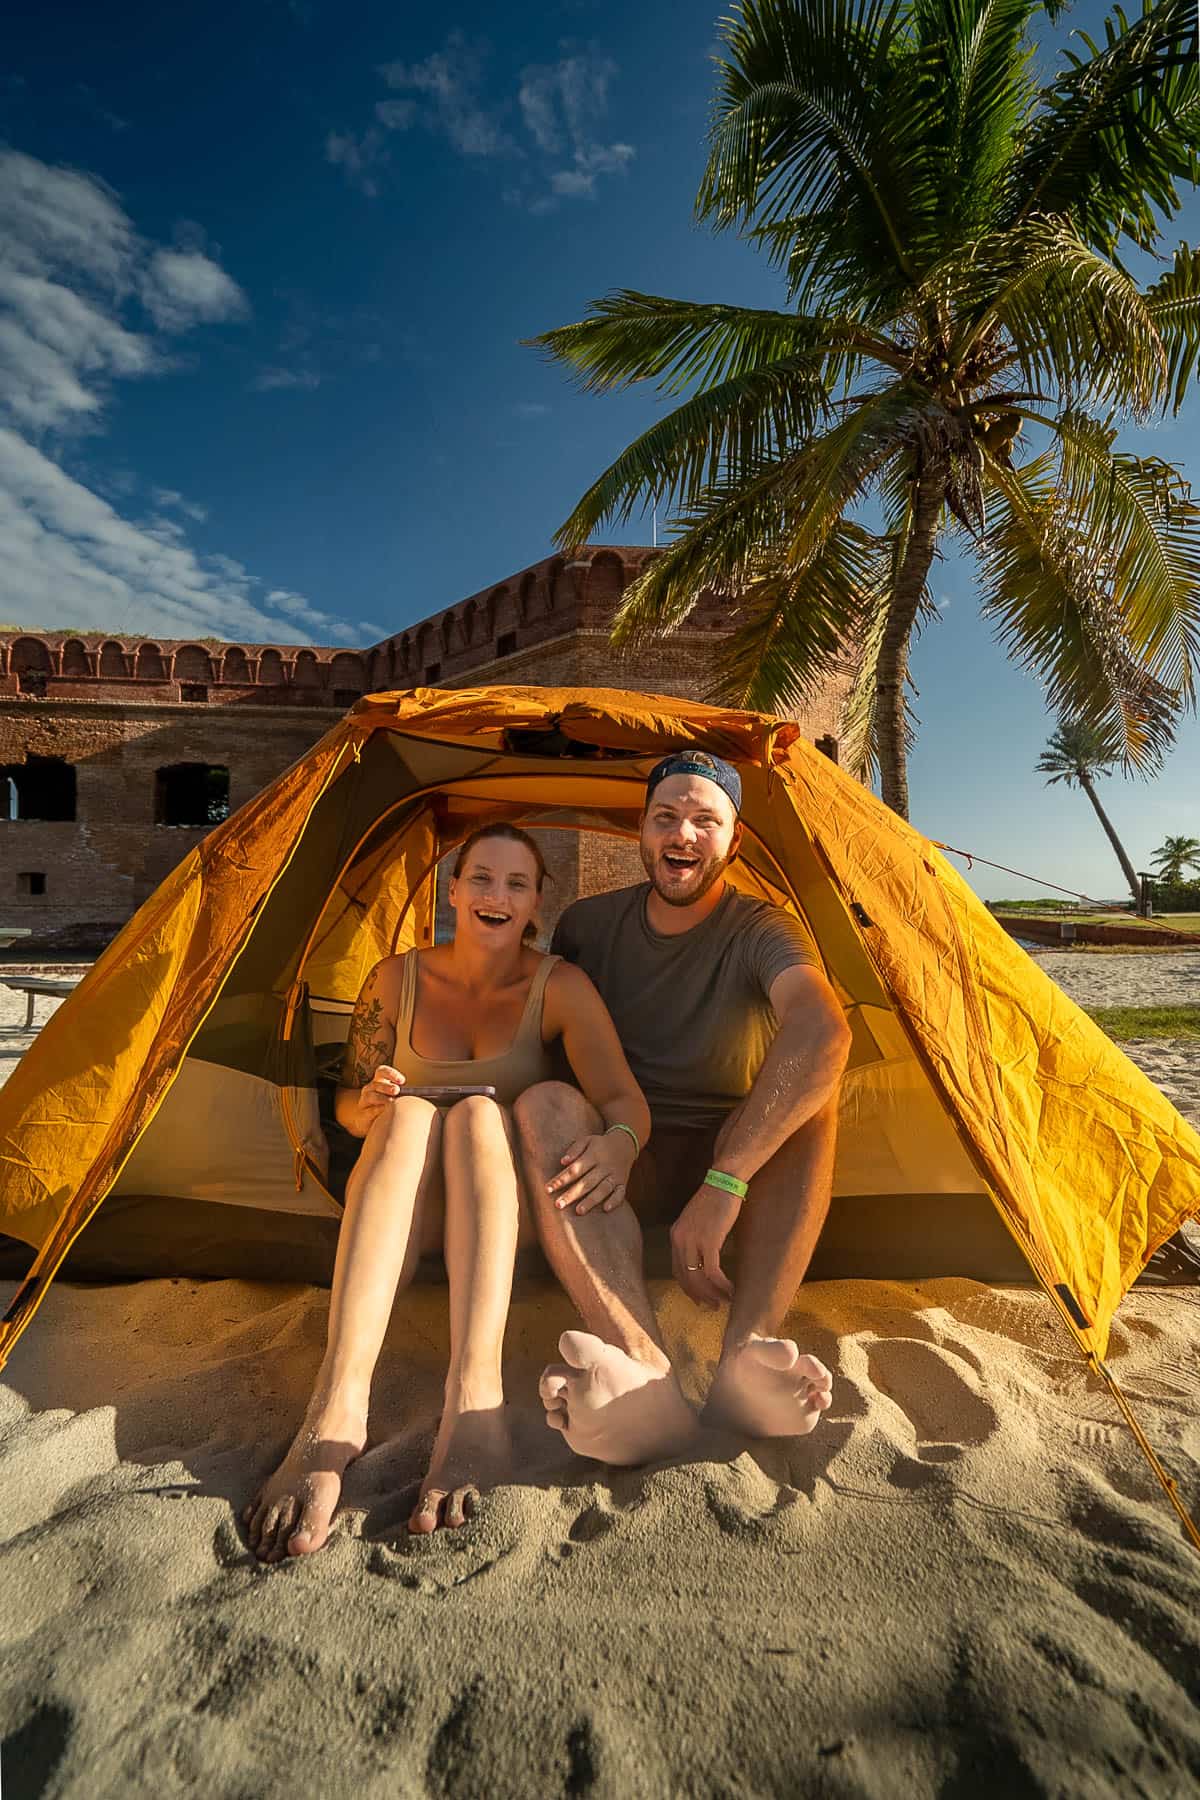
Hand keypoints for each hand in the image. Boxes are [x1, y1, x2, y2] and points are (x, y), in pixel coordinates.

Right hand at [357, 1064, 405, 1128]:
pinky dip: (376, 1110)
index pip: (382, 1072)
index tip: (402, 1080)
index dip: (391, 1073)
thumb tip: (419, 1094)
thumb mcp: (393, 1097)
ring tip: (391, 1102)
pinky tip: (383, 1111)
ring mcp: (364, 1101)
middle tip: (397, 1090)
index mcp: (379, 1081)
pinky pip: (368, 1111)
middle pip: (377, 1084)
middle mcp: (370, 1088)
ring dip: (382, 1098)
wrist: (368, 1122)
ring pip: (370, 1096)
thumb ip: (403, 1094)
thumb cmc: (385, 1106)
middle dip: (387, 1086)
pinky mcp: (362, 1114)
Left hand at [547, 1129, 635, 1215]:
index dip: (561, 1179)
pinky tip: (606, 1209)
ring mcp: (614, 1176)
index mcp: (593, 1155)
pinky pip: (620, 1193)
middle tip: (558, 1205)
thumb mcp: (587, 1140)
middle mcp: (604, 1166)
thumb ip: (574, 1149)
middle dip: (572, 1194)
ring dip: (591, 1200)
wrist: (625, 1144)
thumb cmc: (599, 1145)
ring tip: (579, 1211)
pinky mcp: (622, 1183)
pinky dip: (615, 1201)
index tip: (547, 1189)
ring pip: (603, 1189)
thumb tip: (562, 1162)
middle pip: (587, 1182)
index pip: (575, 1169)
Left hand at [670, 1183, 740, 1306]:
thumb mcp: (698, 1221)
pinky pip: (712, 1272)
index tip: (699, 1299)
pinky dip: (722, 1285)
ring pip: (698, 1279)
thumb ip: (696, 1239)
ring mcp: (693, 1242)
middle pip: (686, 1279)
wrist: (723, 1183)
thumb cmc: (715, 1200)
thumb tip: (704, 1260)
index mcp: (675, 1236)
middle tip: (713, 1306)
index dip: (688, 1288)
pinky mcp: (709, 1242)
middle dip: (700, 1296)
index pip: (677, 1271)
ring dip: (712, 1294)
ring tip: (724, 1301)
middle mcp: (679, 1241)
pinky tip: (731, 1290)